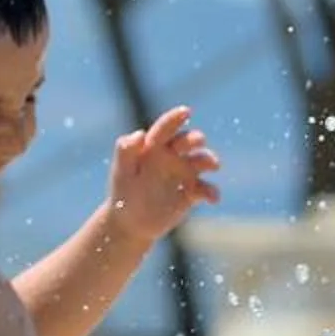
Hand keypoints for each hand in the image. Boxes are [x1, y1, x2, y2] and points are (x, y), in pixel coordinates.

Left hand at [106, 106, 222, 241]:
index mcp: (153, 148)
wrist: (131, 223)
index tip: (186, 111)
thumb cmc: (123, 194)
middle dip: (195, 138)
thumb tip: (140, 133)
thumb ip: (126, 151)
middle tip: (198, 141)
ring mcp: (183, 174)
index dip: (175, 118)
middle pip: (187, 141)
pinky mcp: (191, 192)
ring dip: (209, 160)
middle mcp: (171, 157)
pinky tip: (212, 198)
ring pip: (201, 161)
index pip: (165, 129)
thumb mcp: (121, 173)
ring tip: (213, 165)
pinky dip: (211, 192)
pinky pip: (205, 188)